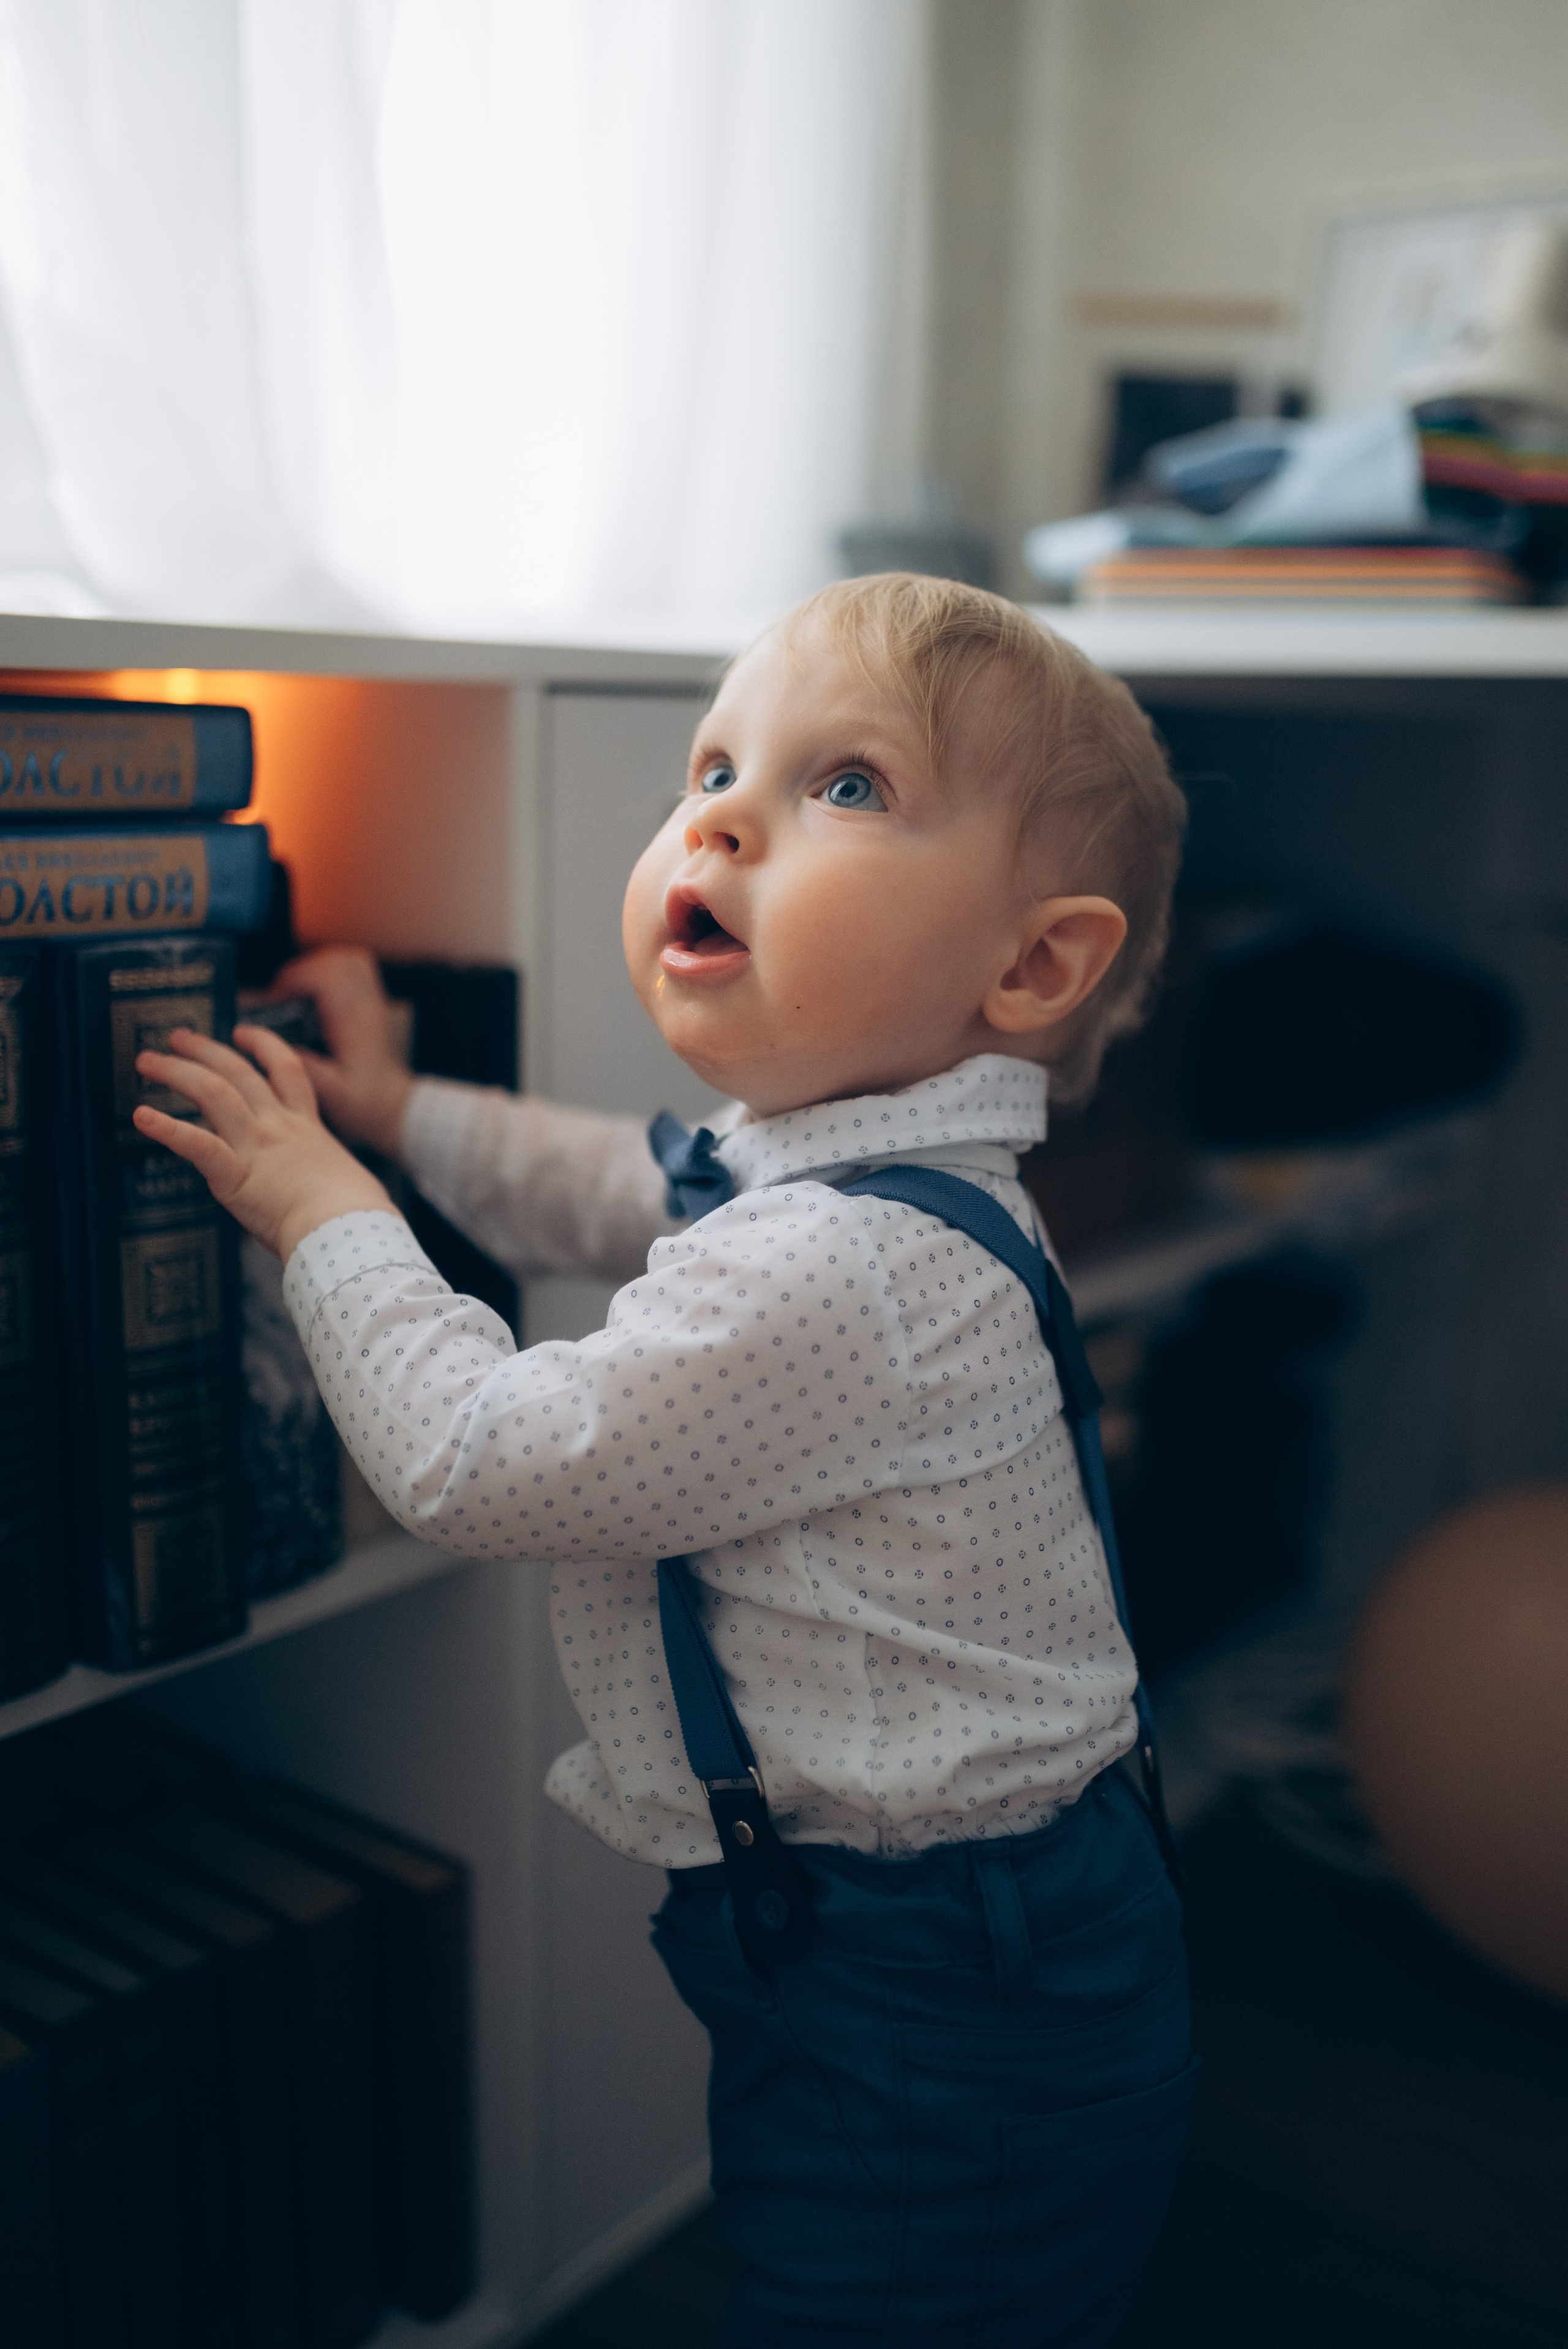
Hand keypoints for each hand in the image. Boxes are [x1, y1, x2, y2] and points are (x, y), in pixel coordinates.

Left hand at [133, 1025, 393, 1260]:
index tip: (242, 1033)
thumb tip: (341, 1196)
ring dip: (177, 1072)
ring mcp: (257, 1146)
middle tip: (178, 1037)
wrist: (350, 1229)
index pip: (287, 1072)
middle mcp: (280, 1128)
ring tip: (148, 1061)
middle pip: (239, 1073)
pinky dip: (166, 1128)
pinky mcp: (235, 1175)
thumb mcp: (351, 1184)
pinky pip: (195, 1144)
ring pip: (213, 1092)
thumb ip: (332, 1180)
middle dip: (205, 1050)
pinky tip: (142, 1116)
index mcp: (308, 1129)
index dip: (264, 1046)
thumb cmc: (359, 1217)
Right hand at [270, 945, 414, 1155]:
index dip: (295, 979)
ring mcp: (373, 1001)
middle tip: (283, 995)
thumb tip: (275, 1044)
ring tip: (298, 991)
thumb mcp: (331, 1094)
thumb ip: (304, 1068)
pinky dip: (332, 970)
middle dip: (302, 970)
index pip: (326, 977)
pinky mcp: (373, 1003)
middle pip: (335, 961)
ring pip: (348, 959)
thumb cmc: (364, 1102)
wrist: (393, 1106)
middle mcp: (366, 1005)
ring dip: (317, 967)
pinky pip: (356, 969)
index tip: (277, 998)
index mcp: (354, 1022)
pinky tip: (317, 992)